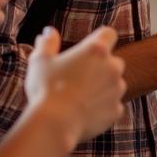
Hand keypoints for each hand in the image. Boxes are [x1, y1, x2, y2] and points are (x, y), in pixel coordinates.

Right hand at [26, 26, 126, 144]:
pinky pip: (113, 105)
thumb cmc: (46, 89)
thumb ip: (48, 43)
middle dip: (102, 67)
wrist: (54, 125)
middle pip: (114, 61)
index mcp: (96, 50)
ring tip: (82, 97)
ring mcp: (117, 89)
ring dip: (104, 87)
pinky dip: (104, 108)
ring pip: (115, 84)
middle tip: (82, 77)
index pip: (109, 34)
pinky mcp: (116, 110)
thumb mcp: (40, 61)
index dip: (100, 39)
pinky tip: (86, 112)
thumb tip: (49, 32)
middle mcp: (112, 67)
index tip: (89, 49)